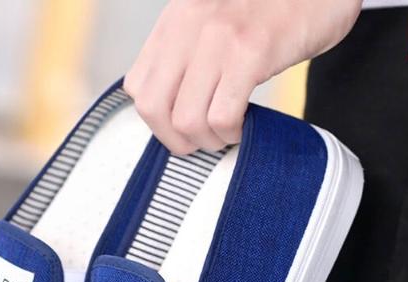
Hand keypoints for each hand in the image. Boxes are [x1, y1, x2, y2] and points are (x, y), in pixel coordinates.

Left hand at [124, 0, 360, 153]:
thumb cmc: (270, 10)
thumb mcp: (211, 20)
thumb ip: (184, 56)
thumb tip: (168, 111)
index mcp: (173, 21)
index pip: (136, 87)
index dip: (156, 119)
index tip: (179, 126)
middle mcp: (188, 25)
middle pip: (153, 109)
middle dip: (175, 140)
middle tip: (200, 141)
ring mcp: (219, 37)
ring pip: (186, 119)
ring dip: (207, 140)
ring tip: (226, 133)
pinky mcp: (252, 51)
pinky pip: (222, 115)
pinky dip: (230, 132)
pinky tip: (242, 125)